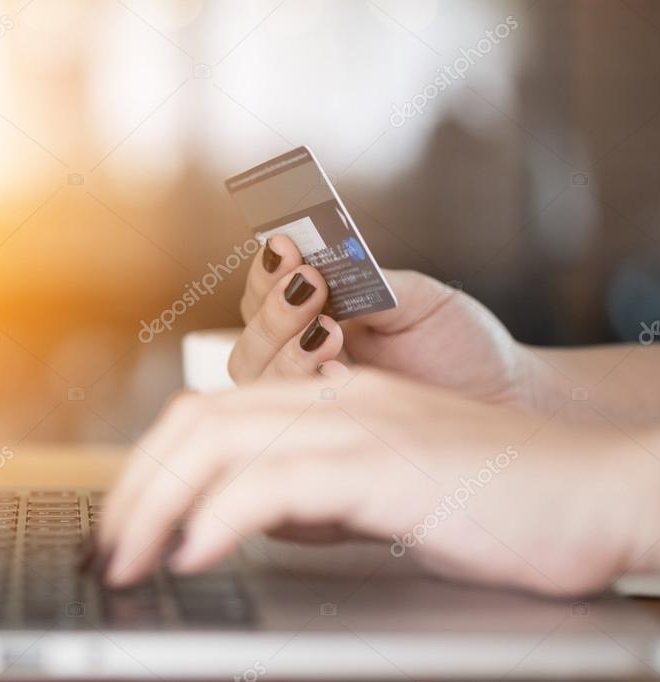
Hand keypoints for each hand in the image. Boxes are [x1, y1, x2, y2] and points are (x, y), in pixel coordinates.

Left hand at [100, 371, 659, 594]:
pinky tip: (195, 554)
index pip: (213, 414)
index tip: (127, 520)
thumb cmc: (505, 503)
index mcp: (333, 401)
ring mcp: (361, 426)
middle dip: (136, 484)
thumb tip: (256, 518)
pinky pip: (277, 481)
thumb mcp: (389, 490)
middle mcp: (337, 400)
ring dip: (158, 504)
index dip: (153, 464)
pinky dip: (221, 516)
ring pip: (220, 443)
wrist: (600, 491)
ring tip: (131, 560)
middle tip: (108, 549)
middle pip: (198, 421)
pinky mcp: (389, 464)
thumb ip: (321, 492)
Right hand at [233, 235, 534, 406]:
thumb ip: (365, 283)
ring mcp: (309, 404)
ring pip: (258, 381)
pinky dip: (307, 390)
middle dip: (273, 312)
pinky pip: (289, 421)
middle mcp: (299, 361)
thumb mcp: (415, 298)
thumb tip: (320, 265)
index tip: (286, 245)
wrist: (505, 395)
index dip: (266, 271)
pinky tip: (339, 374)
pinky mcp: (325, 438)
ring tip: (330, 331)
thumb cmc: (459, 343)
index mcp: (312, 318)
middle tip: (311, 286)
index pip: (261, 296)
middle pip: (249, 342)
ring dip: (285, 351)